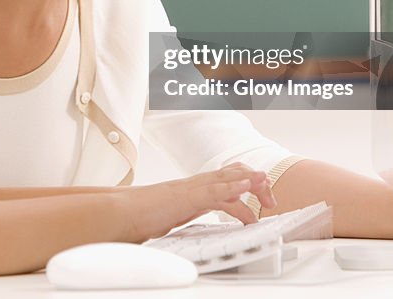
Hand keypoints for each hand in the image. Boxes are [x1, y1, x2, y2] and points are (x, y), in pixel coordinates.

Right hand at [120, 162, 275, 240]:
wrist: (121, 211)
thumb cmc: (142, 214)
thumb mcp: (173, 214)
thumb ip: (186, 212)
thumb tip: (192, 219)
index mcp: (193, 187)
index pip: (226, 176)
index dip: (247, 181)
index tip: (261, 196)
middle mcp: (195, 183)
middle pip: (234, 172)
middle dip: (256, 183)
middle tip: (270, 200)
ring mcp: (192, 188)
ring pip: (228, 177)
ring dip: (251, 183)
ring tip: (267, 189)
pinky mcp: (187, 198)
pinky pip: (215, 191)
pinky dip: (234, 189)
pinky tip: (246, 189)